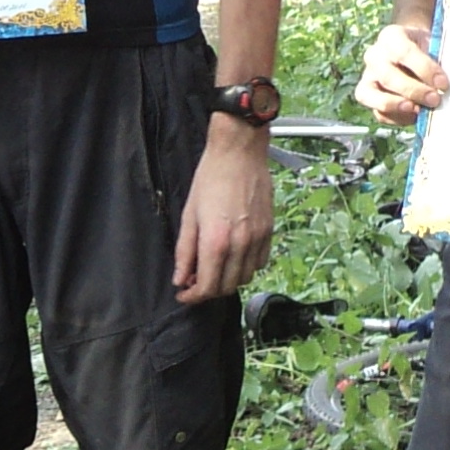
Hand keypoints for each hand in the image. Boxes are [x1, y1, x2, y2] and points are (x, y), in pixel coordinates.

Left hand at [175, 122, 274, 303]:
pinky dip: (246, 267)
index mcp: (216, 241)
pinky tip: (233, 256)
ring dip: (228, 280)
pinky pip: (260, 263)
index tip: (184, 294)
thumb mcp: (189, 214)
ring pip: (245, 278)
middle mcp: (240, 244)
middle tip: (195, 281)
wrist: (239, 153)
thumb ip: (185, 251)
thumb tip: (180, 278)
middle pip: (226, 287)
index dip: (193, 297)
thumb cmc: (211, 177)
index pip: (207, 287)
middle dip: (208, 290)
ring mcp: (257, 238)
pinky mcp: (269, 231)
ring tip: (214, 268)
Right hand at [354, 21, 445, 127]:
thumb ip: (441, 59)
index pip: (404, 52)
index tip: (443, 83)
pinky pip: (378, 112)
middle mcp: (374, 55)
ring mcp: (368, 77)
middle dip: (413, 91)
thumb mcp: (435, 45)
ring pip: (373, 95)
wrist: (416, 51)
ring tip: (418, 111)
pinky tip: (414, 116)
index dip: (424, 69)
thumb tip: (447, 84)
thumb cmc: (427, 49)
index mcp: (391, 36)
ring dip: (397, 106)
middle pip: (388, 76)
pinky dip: (396, 117)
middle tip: (435, 100)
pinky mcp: (368, 97)